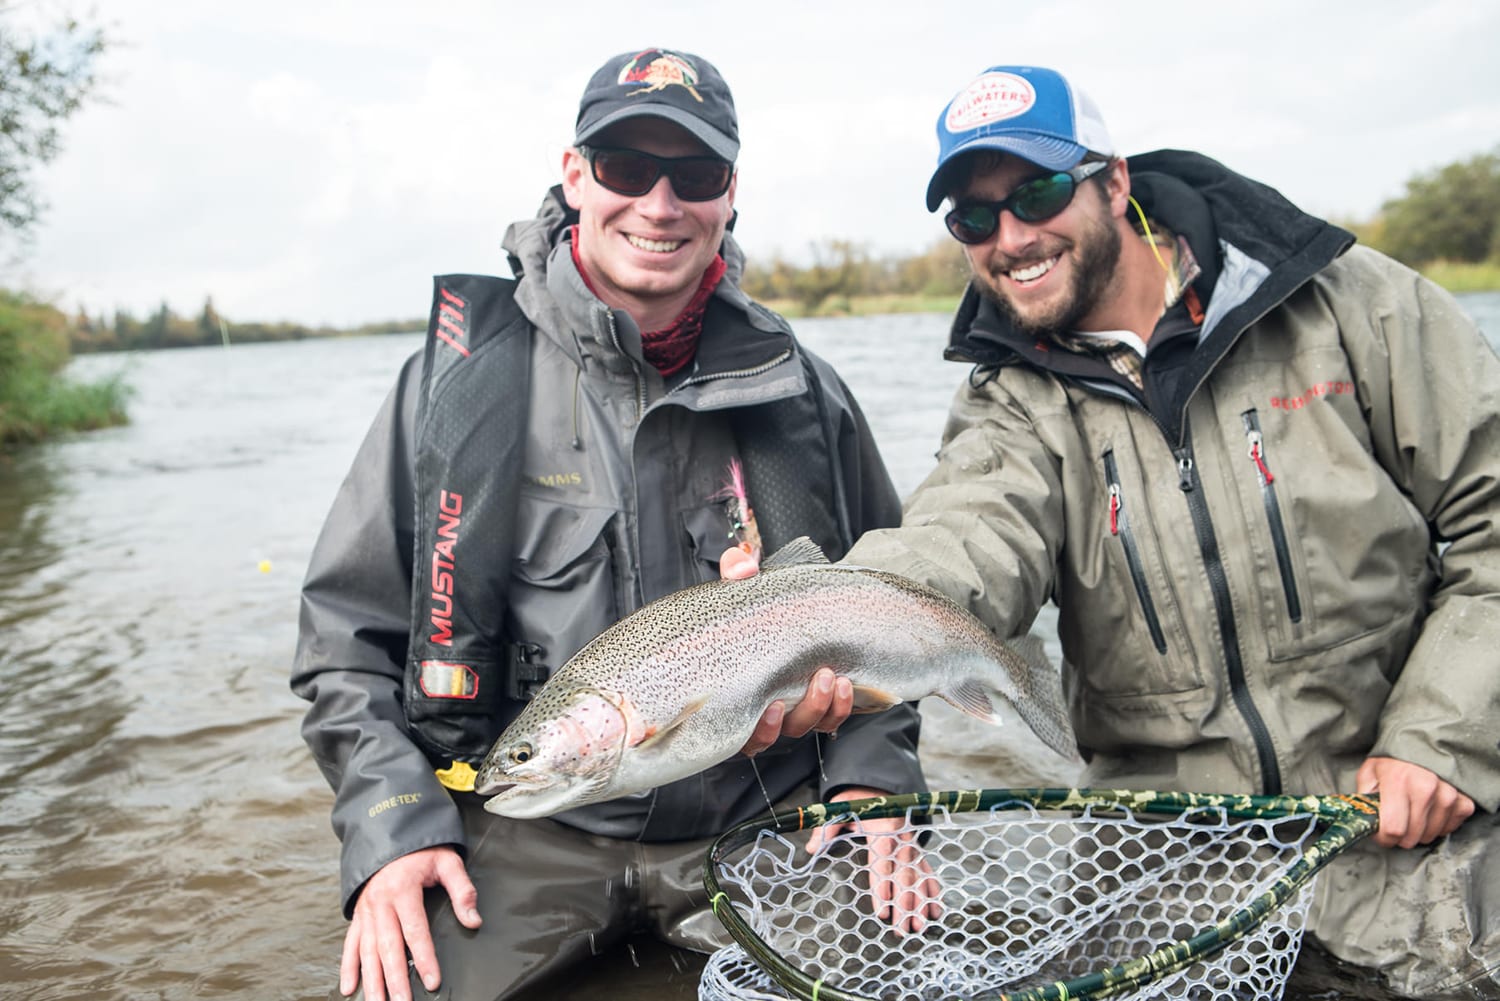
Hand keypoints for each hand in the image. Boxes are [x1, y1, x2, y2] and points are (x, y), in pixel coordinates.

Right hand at [340, 846, 480, 1000]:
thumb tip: (473, 920)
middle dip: (395, 979)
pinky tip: (350, 988)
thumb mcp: (447, 861)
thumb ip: (462, 890)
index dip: (424, 957)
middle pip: (388, 947)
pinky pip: (350, 944)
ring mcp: (366, 911)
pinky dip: (348, 967)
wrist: (389, 834)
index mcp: (403, 889)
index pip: (415, 930)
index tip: (432, 980)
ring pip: (367, 951)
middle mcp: (380, 902)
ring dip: (372, 980)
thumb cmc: (422, 851)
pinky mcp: (358, 916)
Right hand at [724, 545, 855, 755]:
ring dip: (824, 707)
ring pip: (805, 726)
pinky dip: (840, 708)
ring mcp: (790, 708)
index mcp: (738, 690)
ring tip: (836, 676)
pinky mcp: (818, 703)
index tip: (772, 706)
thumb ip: (738, 573)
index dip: (758, 729)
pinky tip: (848, 685)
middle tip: (821, 676)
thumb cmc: (754, 605)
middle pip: (779, 733)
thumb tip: (741, 565)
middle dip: (804, 711)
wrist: (784, 607)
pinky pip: (829, 719)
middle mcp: (760, 708)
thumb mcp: (744, 588)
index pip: (740, 729)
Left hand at [805, 788, 942, 934]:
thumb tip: (811, 848)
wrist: (881, 789)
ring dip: (920, 902)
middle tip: (902, 928)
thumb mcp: (840, 807)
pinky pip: (926, 870)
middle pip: (904, 874)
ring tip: (919, 926)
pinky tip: (934, 908)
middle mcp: (901, 838)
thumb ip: (827, 827)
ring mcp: (911, 845)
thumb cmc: (859, 801)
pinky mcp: (915, 850)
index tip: (883, 908)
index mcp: (883, 827)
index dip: (883, 885)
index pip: (883, 860)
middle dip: (904, 903)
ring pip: (918, 877)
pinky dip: (931, 890)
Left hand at [1355, 756, 1475, 848]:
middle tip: (1395, 821)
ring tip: (1412, 812)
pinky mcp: (1463, 802)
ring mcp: (1448, 796)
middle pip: (1411, 837)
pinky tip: (1429, 811)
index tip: (1380, 834)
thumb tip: (1363, 823)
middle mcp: (1426, 789)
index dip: (1383, 838)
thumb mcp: (1370, 772)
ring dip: (1419, 831)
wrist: (1424, 742)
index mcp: (1398, 781)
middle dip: (1399, 836)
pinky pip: (1448, 829)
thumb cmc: (1394, 759)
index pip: (1393, 829)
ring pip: (1430, 836)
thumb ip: (1364, 799)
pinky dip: (1438, 826)